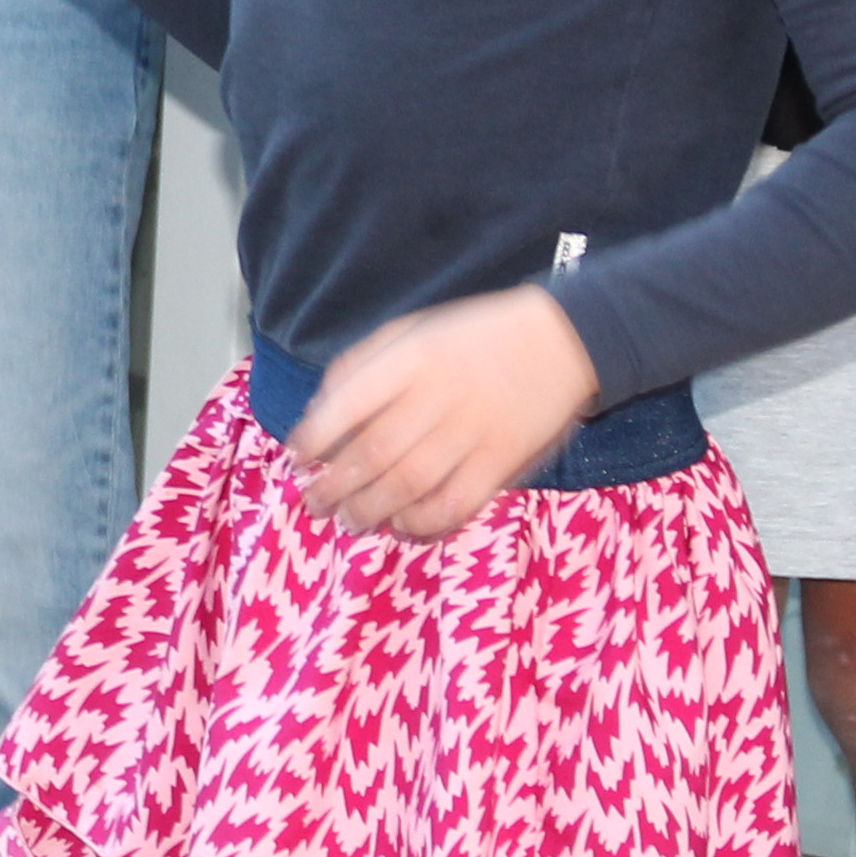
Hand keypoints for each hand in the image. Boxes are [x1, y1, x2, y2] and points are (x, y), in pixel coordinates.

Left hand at [286, 288, 600, 544]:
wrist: (560, 340)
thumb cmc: (472, 336)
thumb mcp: (411, 330)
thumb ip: (362, 365)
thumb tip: (319, 409)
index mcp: (411, 359)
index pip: (349, 404)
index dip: (314, 437)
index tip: (295, 459)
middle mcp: (438, 396)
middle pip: (374, 452)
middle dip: (335, 485)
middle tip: (313, 504)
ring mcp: (473, 431)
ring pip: (410, 483)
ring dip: (371, 509)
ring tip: (349, 521)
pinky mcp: (503, 460)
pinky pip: (457, 502)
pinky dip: (425, 521)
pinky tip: (403, 526)